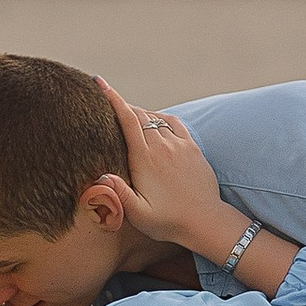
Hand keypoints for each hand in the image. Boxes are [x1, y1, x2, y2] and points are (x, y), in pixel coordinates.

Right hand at [94, 79, 234, 259]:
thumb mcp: (138, 214)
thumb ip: (119, 194)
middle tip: (106, 103)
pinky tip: (155, 121)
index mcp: (146, 159)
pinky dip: (160, 118)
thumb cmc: (169, 221)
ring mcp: (180, 145)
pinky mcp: (193, 148)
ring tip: (127, 115)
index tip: (99, 83)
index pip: (127, 119)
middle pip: (140, 114)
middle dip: (122, 105)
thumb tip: (101, 176)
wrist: (206, 222)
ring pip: (156, 117)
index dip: (113, 98)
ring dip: (140, 112)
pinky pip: (174, 123)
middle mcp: (163, 146)